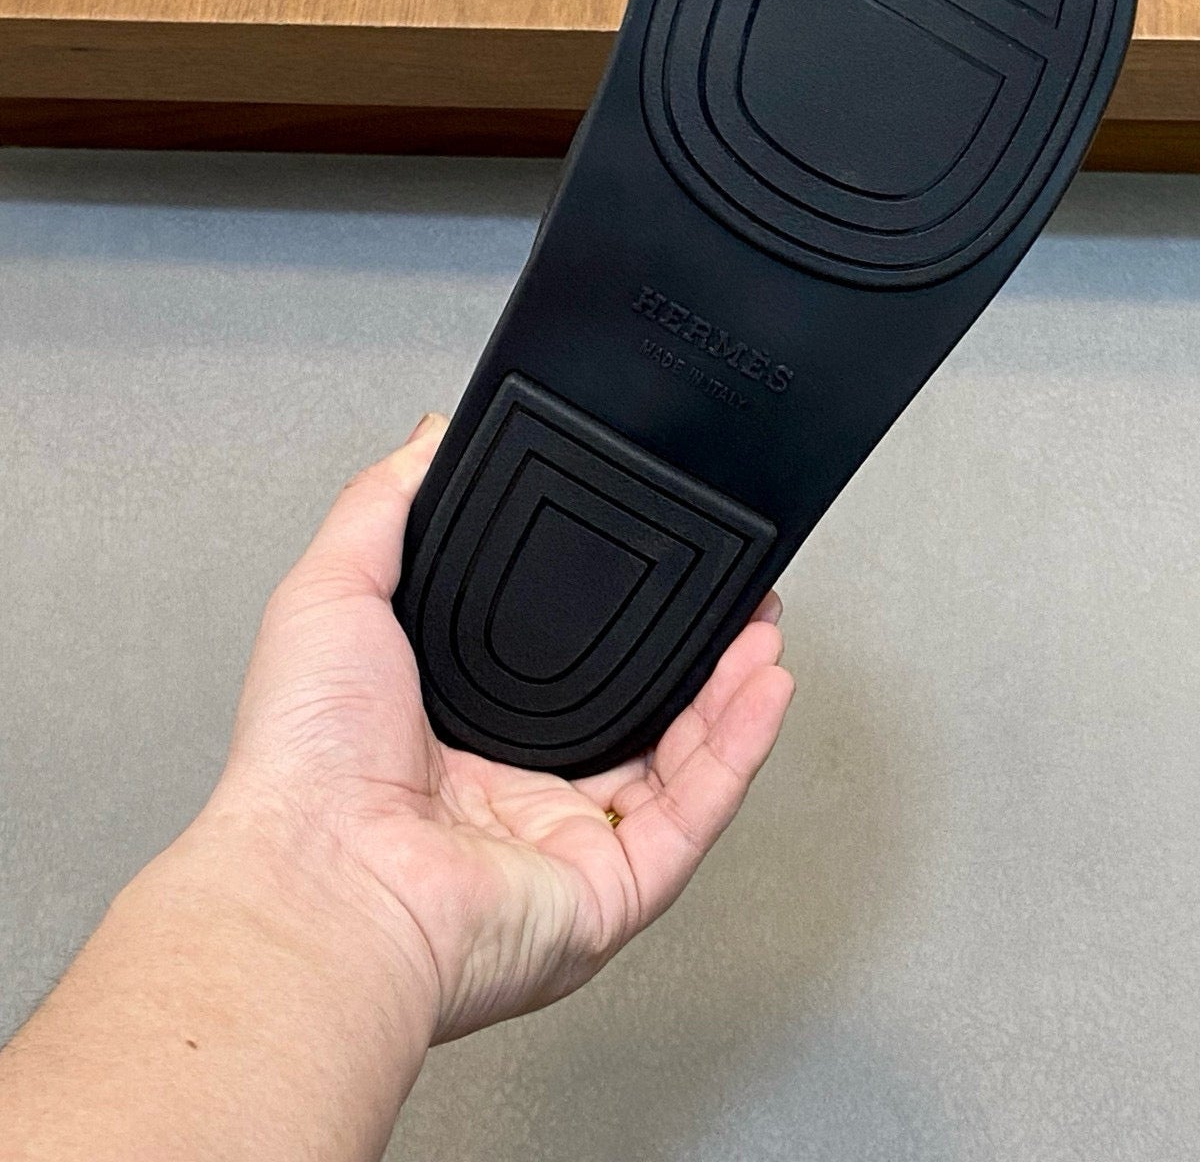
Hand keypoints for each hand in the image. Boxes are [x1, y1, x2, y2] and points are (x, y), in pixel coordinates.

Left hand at [208, 414, 793, 1044]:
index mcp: (453, 728)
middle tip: (736, 592)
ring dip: (731, 691)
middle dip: (696, 650)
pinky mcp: (606, 891)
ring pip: (679, 761)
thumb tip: (430, 439)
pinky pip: (693, 815)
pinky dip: (739, 752)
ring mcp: (564, 841)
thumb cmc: (302, 763)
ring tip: (766, 626)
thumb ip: (383, 506)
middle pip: (636, 710)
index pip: (557, 661)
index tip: (657, 553)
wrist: (320, 879)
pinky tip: (765, 688)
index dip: (615, 607)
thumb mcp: (332, 593)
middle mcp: (512, 790)